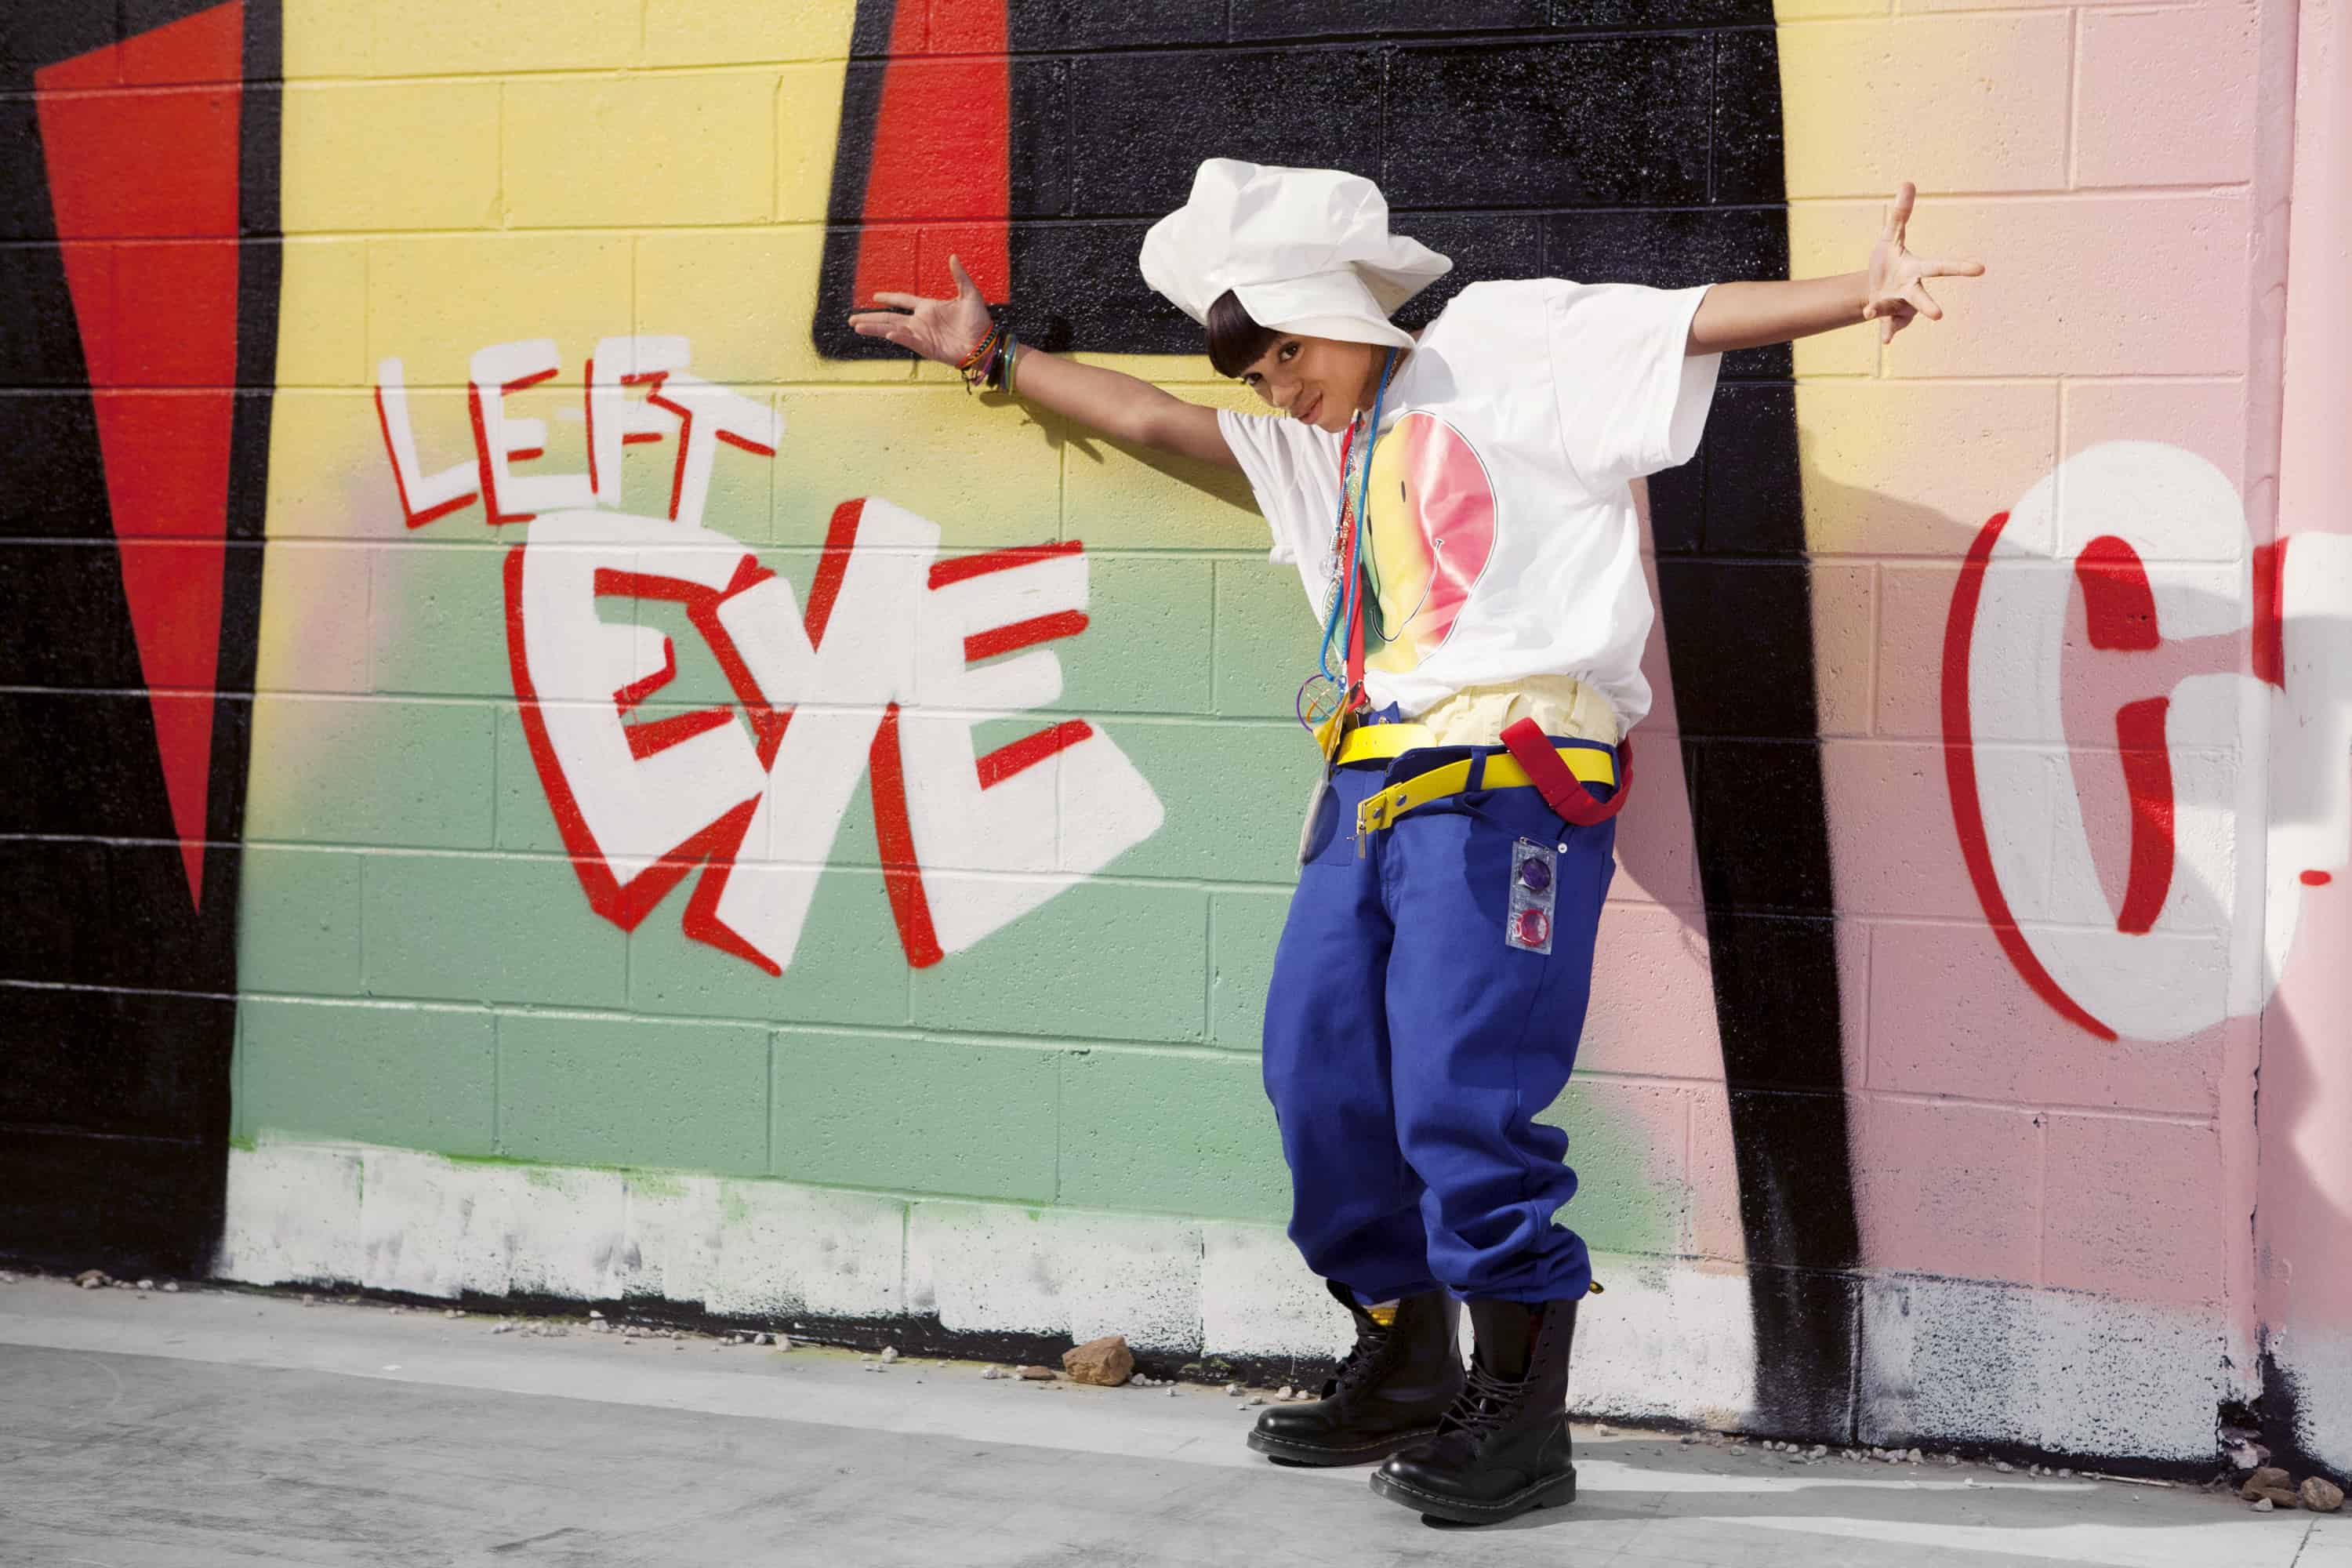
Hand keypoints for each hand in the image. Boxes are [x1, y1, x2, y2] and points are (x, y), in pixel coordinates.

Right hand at [848, 253, 996, 364]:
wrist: (985, 344)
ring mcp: (922, 335)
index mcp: (928, 308)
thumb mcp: (970, 294)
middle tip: (852, 319)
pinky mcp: (926, 347)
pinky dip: (897, 336)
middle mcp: (921, 322)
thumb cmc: (979, 322)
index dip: (889, 298)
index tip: (875, 296)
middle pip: (890, 318)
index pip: (903, 301)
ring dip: (874, 328)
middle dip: (870, 318)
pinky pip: (907, 340)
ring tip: (856, 326)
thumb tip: (953, 256)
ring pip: (892, 329)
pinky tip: (885, 332)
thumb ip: (960, 277)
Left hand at [1863, 183, 1985, 343]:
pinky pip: (1887, 325)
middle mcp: (1911, 290)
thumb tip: (1908, 182)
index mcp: (1916, 269)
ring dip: (1884, 310)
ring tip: (1870, 310)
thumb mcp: (1890, 235)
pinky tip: (1886, 341)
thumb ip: (1901, 212)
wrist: (1872, 286)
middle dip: (1929, 305)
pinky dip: (1887, 331)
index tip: (1981, 269)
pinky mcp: (1887, 317)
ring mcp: (1900, 306)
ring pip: (1895, 311)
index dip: (1961, 268)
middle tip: (1938, 316)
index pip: (1940, 267)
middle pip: (1921, 297)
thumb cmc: (1888, 260)